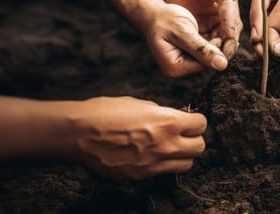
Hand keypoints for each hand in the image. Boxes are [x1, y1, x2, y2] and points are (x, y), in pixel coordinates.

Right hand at [72, 96, 206, 179]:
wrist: (79, 134)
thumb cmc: (106, 113)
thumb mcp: (140, 104)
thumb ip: (162, 113)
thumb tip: (175, 118)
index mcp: (168, 122)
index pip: (201, 124)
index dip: (195, 121)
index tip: (189, 120)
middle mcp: (166, 145)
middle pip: (200, 147)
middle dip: (193, 139)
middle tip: (183, 135)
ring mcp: (154, 164)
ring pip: (186, 164)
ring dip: (182, 155)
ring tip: (169, 148)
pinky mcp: (141, 176)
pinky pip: (163, 173)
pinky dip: (162, 165)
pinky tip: (150, 156)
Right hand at [142, 0, 227, 77]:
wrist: (153, 14)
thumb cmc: (164, 20)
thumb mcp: (183, 31)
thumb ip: (201, 49)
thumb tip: (222, 65)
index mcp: (174, 67)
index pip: (205, 64)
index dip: (218, 49)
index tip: (227, 33)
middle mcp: (179, 70)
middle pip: (207, 61)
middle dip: (218, 46)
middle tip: (227, 29)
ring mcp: (183, 64)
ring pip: (208, 55)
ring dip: (216, 42)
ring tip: (222, 27)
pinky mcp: (189, 56)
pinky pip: (205, 50)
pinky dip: (211, 40)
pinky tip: (215, 29)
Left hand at [165, 0, 242, 58]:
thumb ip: (227, 9)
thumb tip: (231, 35)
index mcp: (231, 16)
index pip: (233, 37)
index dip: (228, 46)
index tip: (223, 52)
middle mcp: (219, 24)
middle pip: (219, 45)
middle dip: (215, 53)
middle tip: (208, 56)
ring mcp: (204, 26)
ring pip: (205, 46)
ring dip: (202, 52)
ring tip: (197, 53)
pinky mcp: (189, 27)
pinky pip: (191, 42)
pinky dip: (190, 47)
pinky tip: (186, 48)